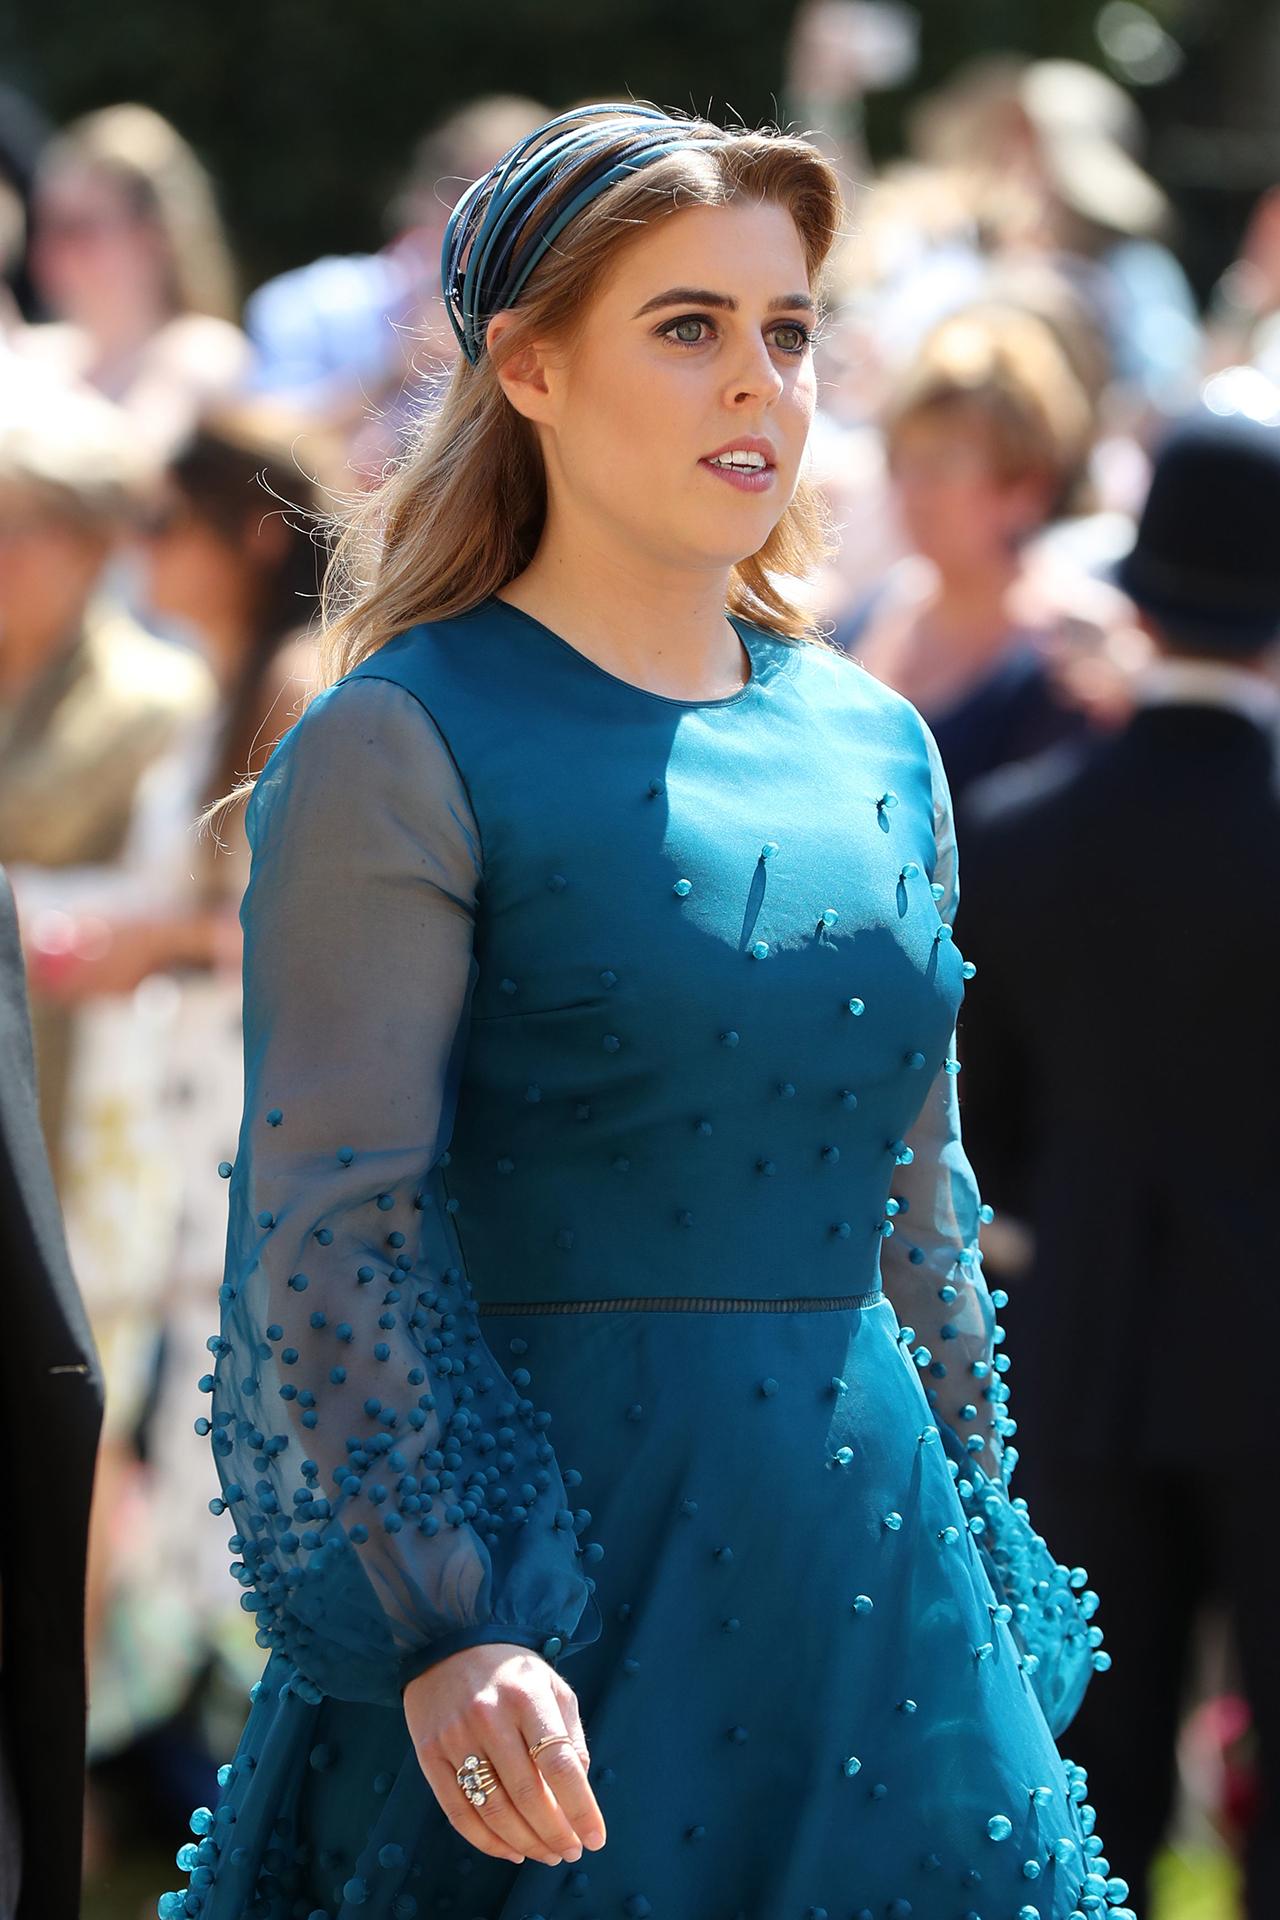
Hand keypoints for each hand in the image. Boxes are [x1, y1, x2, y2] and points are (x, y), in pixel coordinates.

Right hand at [403, 1642, 606, 1866]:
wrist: (449, 1641)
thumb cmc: (510, 1671)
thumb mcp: (551, 1686)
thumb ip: (569, 1735)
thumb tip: (579, 1790)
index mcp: (527, 1697)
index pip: (559, 1766)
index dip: (581, 1809)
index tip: (595, 1839)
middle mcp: (490, 1718)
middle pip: (528, 1796)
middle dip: (555, 1834)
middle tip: (570, 1852)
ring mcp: (455, 1738)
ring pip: (494, 1811)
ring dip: (525, 1843)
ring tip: (547, 1854)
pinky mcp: (430, 1754)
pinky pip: (459, 1812)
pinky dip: (488, 1841)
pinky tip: (511, 1850)